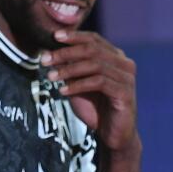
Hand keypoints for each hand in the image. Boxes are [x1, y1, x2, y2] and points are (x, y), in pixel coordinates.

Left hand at [42, 30, 136, 152]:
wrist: (112, 135)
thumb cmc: (95, 108)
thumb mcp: (78, 85)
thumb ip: (69, 69)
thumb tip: (49, 53)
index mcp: (115, 57)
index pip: (94, 40)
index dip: (74, 36)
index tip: (54, 37)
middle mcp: (124, 64)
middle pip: (92, 50)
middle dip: (66, 53)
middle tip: (45, 59)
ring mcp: (127, 78)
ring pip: (94, 65)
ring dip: (69, 70)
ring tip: (50, 77)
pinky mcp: (125, 93)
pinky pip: (98, 83)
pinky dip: (78, 85)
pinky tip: (62, 91)